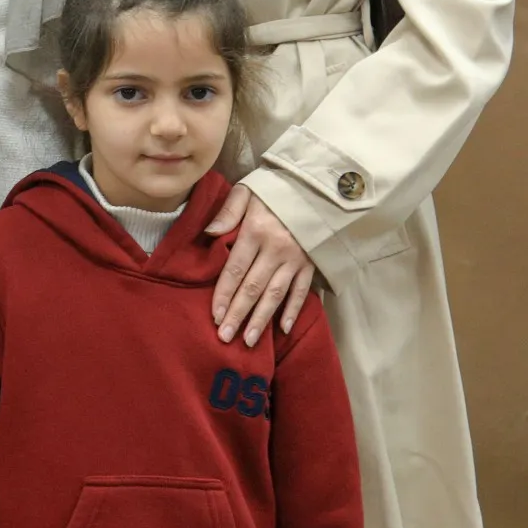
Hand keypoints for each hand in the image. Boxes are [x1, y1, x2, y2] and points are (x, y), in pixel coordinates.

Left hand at [206, 181, 316, 346]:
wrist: (318, 186)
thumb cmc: (276, 189)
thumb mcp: (248, 190)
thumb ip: (228, 211)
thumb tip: (209, 233)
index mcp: (256, 231)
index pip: (235, 269)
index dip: (223, 294)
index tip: (214, 316)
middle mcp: (275, 248)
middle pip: (253, 287)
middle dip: (238, 314)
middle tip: (225, 338)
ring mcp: (295, 258)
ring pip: (275, 294)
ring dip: (261, 319)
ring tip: (249, 341)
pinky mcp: (311, 263)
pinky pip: (301, 290)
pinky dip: (292, 310)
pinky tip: (282, 328)